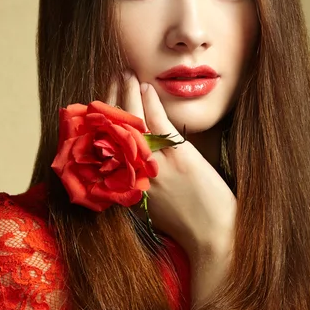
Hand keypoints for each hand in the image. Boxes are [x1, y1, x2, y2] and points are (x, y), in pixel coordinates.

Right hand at [106, 70, 236, 260]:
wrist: (213, 236)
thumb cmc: (184, 225)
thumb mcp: (148, 208)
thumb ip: (134, 184)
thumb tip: (126, 161)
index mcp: (124, 185)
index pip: (103, 145)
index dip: (100, 120)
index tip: (97, 103)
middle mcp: (133, 173)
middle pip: (115, 129)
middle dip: (112, 99)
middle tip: (113, 77)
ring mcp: (155, 164)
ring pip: (133, 121)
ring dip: (129, 93)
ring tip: (126, 73)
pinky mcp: (179, 157)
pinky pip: (159, 123)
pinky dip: (151, 103)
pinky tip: (146, 87)